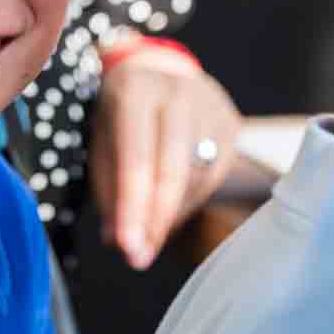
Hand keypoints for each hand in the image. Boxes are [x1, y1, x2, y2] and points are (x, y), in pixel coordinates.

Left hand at [89, 44, 239, 269]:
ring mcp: (210, 107)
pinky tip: (170, 213)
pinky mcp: (231, 124)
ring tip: (147, 237)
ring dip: (170, 216)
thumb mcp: (102, 141)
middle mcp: (177, 92)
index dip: (132, 206)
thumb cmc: (123, 116)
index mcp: (135, 90)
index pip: (135, 155)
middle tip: (139, 258)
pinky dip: (188, 203)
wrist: (160, 75)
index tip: (127, 248)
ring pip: (196, 177)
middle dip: (156, 220)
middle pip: (173, 168)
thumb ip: (109, 189)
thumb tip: (119, 241)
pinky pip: (213, 177)